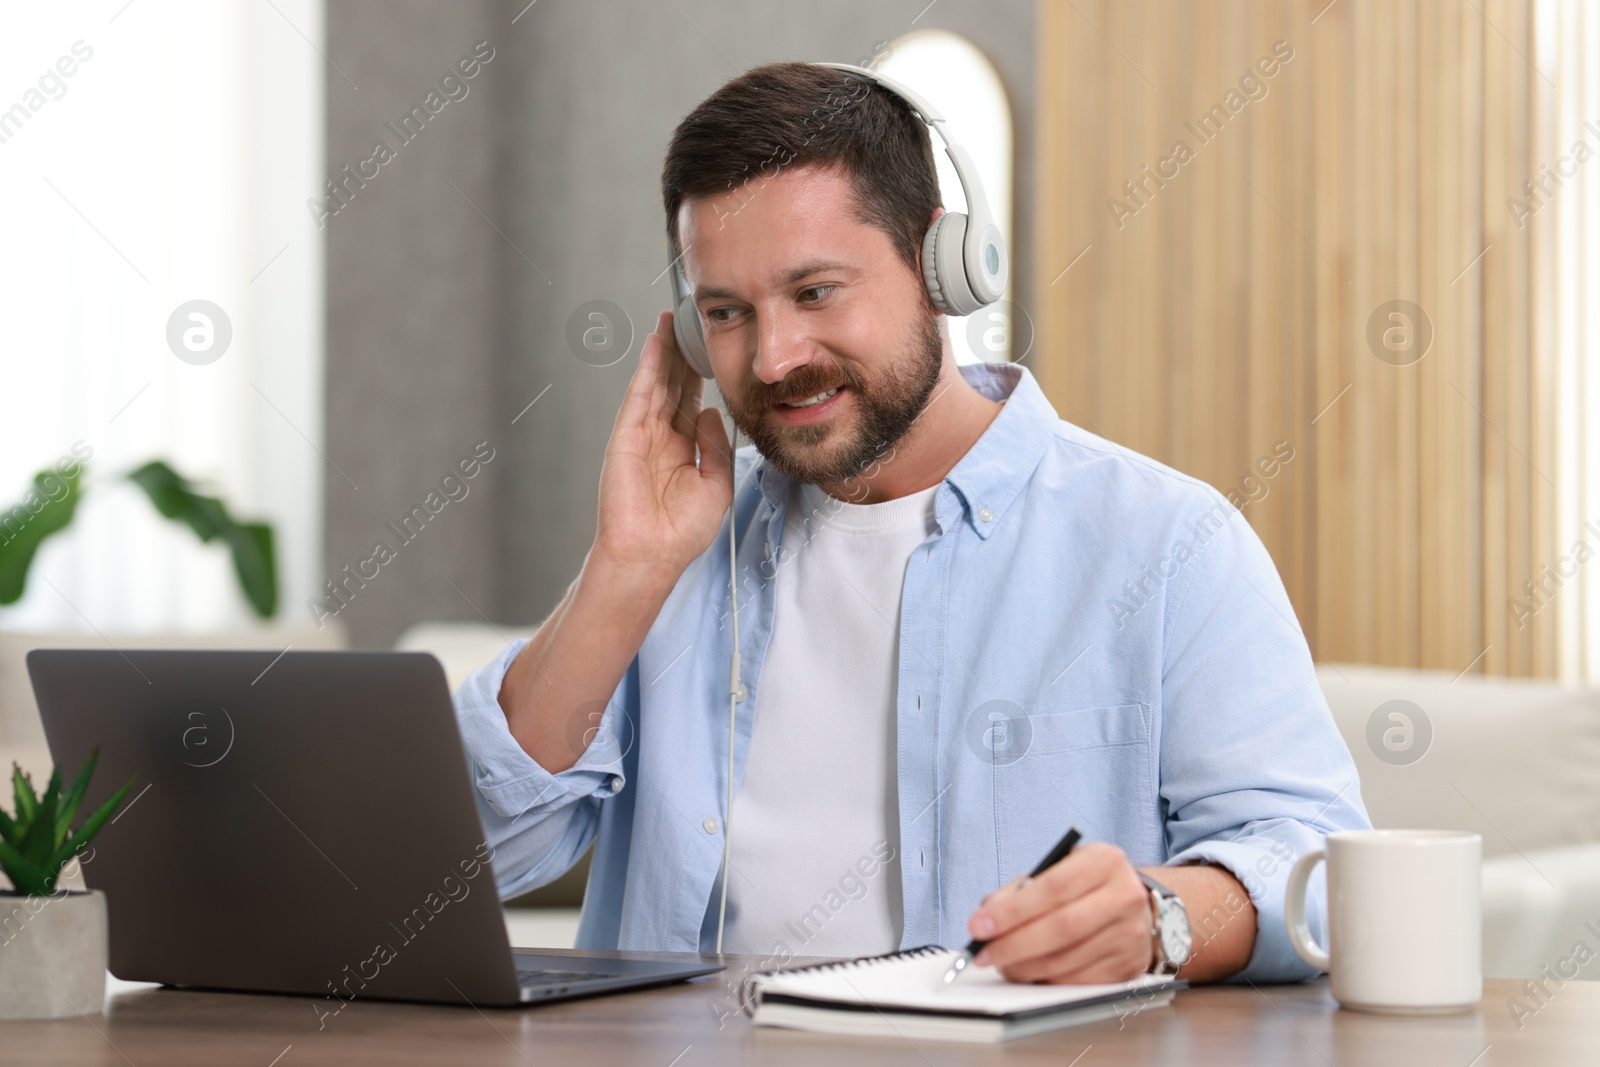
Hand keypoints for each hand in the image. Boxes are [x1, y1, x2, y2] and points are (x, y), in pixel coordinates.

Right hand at [594, 310, 733, 573]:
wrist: (653, 555)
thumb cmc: (682, 531)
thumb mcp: (717, 484)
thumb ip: (716, 445)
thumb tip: (709, 409)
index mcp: (683, 448)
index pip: (690, 400)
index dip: (699, 373)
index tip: (709, 346)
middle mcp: (661, 437)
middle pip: (672, 384)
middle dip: (681, 353)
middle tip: (689, 319)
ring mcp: (642, 435)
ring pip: (655, 383)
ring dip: (663, 351)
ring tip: (671, 320)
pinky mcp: (626, 437)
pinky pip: (639, 395)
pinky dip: (647, 368)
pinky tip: (656, 345)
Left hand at [965, 842, 1153, 983]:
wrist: (1137, 902)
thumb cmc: (1087, 883)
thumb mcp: (1058, 868)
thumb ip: (1021, 888)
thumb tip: (986, 917)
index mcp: (1104, 861)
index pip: (1053, 888)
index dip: (1012, 911)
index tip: (978, 925)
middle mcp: (1124, 897)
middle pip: (1060, 928)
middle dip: (1012, 944)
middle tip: (982, 953)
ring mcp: (1130, 935)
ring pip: (1066, 960)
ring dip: (1023, 966)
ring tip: (1000, 962)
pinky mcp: (1128, 967)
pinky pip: (1076, 981)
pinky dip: (1045, 979)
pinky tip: (1029, 971)